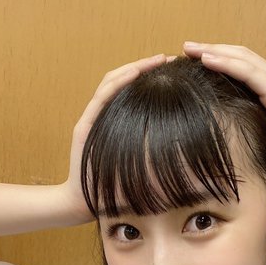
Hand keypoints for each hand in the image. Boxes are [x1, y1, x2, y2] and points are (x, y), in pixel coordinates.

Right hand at [61, 53, 169, 222]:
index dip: (148, 78)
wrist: (80, 206)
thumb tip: (185, 149)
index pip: (129, 91)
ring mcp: (90, 120)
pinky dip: (119, 82)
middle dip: (144, 67)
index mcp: (112, 124)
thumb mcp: (139, 170)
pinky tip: (135, 74)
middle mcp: (100, 117)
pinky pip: (102, 97)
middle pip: (120, 80)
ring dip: (134, 69)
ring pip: (111, 83)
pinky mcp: (84, 126)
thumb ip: (153, 155)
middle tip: (166, 58)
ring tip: (156, 61)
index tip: (171, 73)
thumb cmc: (112, 193)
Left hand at [182, 42, 265, 192]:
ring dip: (214, 51)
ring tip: (190, 50)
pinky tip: (206, 61)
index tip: (193, 60)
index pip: (244, 65)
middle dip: (212, 48)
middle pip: (242, 55)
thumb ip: (252, 129)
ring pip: (244, 59)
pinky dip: (227, 64)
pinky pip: (250, 73)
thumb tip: (226, 135)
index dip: (219, 58)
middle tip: (186, 48)